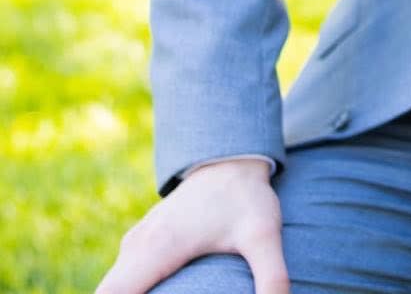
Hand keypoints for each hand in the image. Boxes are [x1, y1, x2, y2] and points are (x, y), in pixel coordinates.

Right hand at [95, 158, 287, 293]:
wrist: (233, 157)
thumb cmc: (246, 196)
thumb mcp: (264, 235)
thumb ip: (271, 276)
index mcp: (157, 247)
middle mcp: (136, 246)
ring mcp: (135, 243)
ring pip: (112, 288)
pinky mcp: (141, 243)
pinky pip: (122, 280)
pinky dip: (130, 292)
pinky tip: (163, 293)